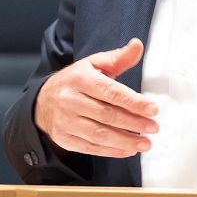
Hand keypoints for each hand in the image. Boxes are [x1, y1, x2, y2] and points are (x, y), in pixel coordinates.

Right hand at [35, 38, 158, 157]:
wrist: (43, 101)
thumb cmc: (75, 82)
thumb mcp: (93, 65)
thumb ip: (118, 58)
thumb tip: (138, 45)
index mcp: (79, 78)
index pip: (110, 92)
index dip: (133, 102)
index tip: (152, 109)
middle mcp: (70, 99)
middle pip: (107, 114)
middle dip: (134, 123)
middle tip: (153, 127)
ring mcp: (65, 121)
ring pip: (99, 134)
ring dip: (125, 140)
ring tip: (145, 142)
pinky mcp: (64, 138)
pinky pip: (91, 147)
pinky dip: (112, 151)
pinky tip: (128, 149)